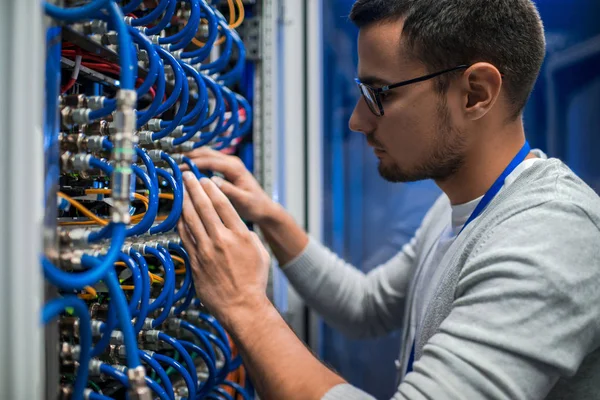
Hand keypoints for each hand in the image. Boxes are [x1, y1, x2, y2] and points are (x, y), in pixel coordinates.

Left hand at [178, 172, 270, 323]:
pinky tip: (178, 214)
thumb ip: (248, 235)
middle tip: (187, 176)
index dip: (212, 189)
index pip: (223, 204)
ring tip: (180, 190)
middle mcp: (221, 239)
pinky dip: (180, 223)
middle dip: (194, 188)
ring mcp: (206, 250)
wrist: (242, 306)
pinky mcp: (195, 261)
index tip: (205, 180)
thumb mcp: (259, 252)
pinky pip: (185, 237)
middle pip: (204, 207)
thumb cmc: (253, 282)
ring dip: (184, 201)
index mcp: (240, 235)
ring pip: (191, 219)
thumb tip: (239, 228)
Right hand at [183, 147, 276, 223]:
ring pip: (206, 155)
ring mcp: (229, 164)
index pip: (210, 161)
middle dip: (189, 157)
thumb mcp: (243, 200)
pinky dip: (196, 163)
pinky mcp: (226, 169)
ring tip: (175, 164)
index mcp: (235, 168)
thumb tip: (213, 182)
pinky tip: (186, 170)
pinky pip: (208, 162)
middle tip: (173, 164)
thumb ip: (229, 191)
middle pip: (206, 153)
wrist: (264, 207)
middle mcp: (232, 162)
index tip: (180, 169)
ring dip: (191, 158)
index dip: (194, 163)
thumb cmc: (256, 205)